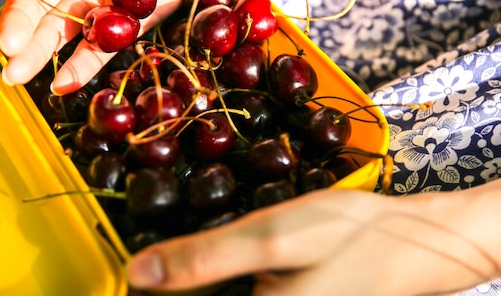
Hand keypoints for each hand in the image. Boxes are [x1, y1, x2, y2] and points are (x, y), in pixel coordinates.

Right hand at [0, 0, 370, 93]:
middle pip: (34, 5)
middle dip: (16, 27)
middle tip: (9, 52)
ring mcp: (103, 1)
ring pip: (62, 31)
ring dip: (39, 54)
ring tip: (17, 76)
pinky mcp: (133, 22)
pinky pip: (103, 48)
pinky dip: (82, 65)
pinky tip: (65, 83)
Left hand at [126, 188, 498, 295]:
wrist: (416, 240)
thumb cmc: (352, 237)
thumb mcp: (273, 238)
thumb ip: (203, 259)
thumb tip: (136, 273)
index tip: (110, 279)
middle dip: (167, 284)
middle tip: (142, 261)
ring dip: (187, 282)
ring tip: (163, 260)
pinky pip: (232, 294)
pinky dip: (213, 280)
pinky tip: (207, 260)